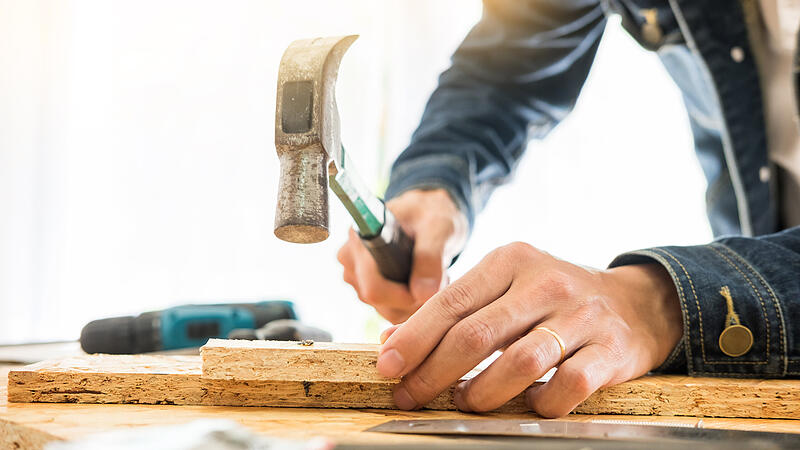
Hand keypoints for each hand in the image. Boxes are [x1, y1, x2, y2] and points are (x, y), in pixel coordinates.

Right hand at [337, 189, 467, 323]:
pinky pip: (389, 310)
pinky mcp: (365, 287)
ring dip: (415, 302)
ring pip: (386, 309)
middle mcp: (351, 259)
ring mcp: (356, 276)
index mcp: (361, 239)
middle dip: (414, 298)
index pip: (373, 287)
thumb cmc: (431, 214)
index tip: (430, 287)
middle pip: (379, 301)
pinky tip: (424, 284)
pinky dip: (410, 305)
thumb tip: (423, 294)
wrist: (427, 216)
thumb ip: (430, 257)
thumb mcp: (438, 228)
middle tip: (440, 278)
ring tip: (433, 277)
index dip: (404, 296)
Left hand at [376, 242, 681, 416]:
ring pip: (519, 362)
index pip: (451, 301)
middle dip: (434, 372)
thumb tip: (393, 341)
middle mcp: (545, 282)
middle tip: (411, 396)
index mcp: (511, 260)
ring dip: (482, 392)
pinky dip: (540, 404)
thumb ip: (454, 311)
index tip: (388, 366)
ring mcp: (580, 315)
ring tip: (464, 402)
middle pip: (476, 334)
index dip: (414, 338)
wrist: (634, 303)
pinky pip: (567, 386)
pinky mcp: (610, 349)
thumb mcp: (504, 287)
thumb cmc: (552, 299)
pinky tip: (527, 406)